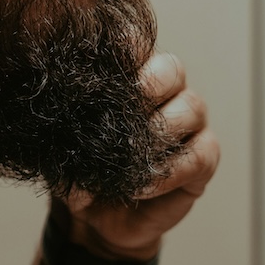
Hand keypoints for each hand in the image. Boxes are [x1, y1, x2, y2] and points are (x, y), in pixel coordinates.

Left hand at [55, 52, 220, 261]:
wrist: (98, 219)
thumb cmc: (82, 171)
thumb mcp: (62, 148)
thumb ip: (62, 131)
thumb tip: (60, 125)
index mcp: (131, 77)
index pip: (136, 45)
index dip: (125, 50)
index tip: (103, 71)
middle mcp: (166, 92)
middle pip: (172, 68)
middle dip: (149, 84)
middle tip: (123, 108)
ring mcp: (190, 124)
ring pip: (191, 107)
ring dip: (158, 131)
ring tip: (127, 157)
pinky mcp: (204, 160)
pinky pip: (199, 156)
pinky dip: (168, 171)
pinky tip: (139, 186)